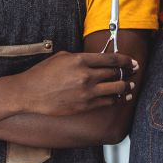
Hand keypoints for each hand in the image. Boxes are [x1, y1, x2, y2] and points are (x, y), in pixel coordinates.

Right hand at [12, 51, 137, 116]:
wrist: (29, 93)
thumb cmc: (43, 73)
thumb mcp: (63, 57)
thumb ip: (82, 58)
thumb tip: (97, 60)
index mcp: (81, 60)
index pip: (111, 59)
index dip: (125, 60)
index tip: (131, 61)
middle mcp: (86, 76)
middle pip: (115, 73)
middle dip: (127, 72)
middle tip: (133, 72)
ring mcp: (86, 92)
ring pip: (115, 89)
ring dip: (125, 87)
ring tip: (130, 86)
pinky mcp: (84, 106)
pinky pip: (107, 102)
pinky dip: (116, 99)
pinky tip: (120, 97)